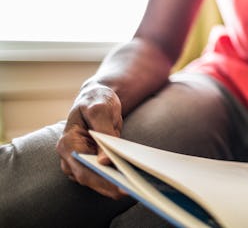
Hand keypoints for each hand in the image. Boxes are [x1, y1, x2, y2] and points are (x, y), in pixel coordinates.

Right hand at [55, 83, 126, 198]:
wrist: (96, 98)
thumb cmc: (96, 100)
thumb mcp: (100, 109)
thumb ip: (103, 132)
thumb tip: (104, 161)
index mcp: (67, 143)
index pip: (82, 168)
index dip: (100, 179)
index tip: (118, 186)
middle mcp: (69, 157)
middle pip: (89, 179)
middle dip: (110, 187)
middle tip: (132, 191)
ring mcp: (78, 162)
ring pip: (95, 181)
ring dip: (114, 186)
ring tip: (137, 188)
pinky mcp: (90, 163)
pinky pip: (102, 175)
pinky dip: (115, 179)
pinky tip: (133, 181)